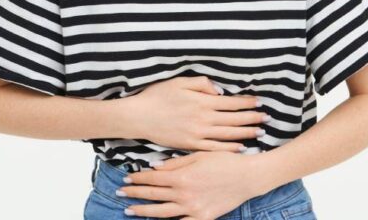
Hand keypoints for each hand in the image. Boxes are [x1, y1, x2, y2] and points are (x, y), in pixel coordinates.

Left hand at [117, 151, 261, 219]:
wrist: (248, 177)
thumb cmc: (225, 161)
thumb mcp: (199, 155)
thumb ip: (176, 163)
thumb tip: (154, 167)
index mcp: (182, 176)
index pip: (153, 179)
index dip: (138, 179)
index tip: (126, 179)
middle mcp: (184, 194)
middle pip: (153, 195)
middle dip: (135, 194)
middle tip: (120, 194)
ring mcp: (193, 209)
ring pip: (162, 212)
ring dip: (143, 211)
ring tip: (129, 210)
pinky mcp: (203, 218)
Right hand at [124, 76, 267, 152]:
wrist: (139, 117)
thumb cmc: (157, 96)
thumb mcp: (179, 81)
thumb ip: (201, 84)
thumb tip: (219, 90)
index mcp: (202, 101)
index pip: (231, 102)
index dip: (247, 102)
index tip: (259, 102)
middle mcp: (203, 118)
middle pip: (234, 119)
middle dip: (252, 118)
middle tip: (267, 118)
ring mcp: (198, 134)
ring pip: (228, 135)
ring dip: (246, 133)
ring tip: (260, 132)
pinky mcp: (190, 145)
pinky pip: (215, 148)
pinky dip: (229, 148)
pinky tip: (240, 148)